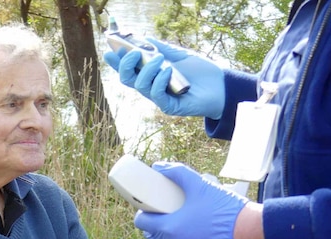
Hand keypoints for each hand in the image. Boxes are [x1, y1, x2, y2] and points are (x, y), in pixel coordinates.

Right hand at [104, 38, 224, 118]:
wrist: (221, 86)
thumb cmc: (201, 72)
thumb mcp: (179, 55)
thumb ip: (162, 48)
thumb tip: (144, 38)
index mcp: (151, 74)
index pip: (128, 68)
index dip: (117, 60)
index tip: (110, 49)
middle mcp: (151, 87)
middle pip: (126, 78)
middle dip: (125, 64)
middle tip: (134, 52)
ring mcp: (159, 98)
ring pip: (139, 85)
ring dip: (147, 69)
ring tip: (160, 58)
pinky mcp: (169, 107)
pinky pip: (156, 94)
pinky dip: (159, 80)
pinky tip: (168, 70)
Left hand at [134, 162, 248, 238]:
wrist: (252, 232)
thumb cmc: (224, 208)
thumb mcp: (199, 185)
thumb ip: (177, 173)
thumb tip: (158, 166)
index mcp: (169, 228)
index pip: (142, 223)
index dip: (143, 213)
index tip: (150, 205)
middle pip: (154, 235)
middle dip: (156, 223)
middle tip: (166, 209)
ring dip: (171, 232)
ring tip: (184, 217)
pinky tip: (197, 229)